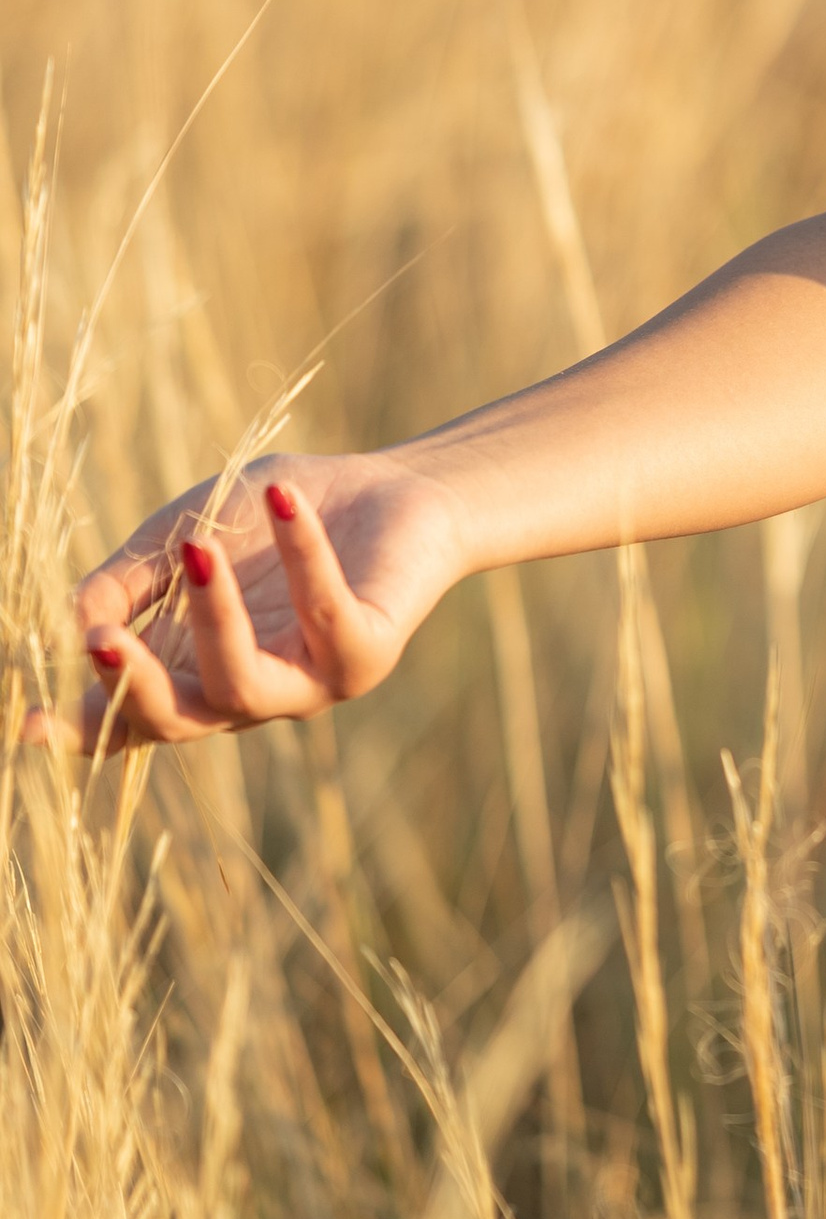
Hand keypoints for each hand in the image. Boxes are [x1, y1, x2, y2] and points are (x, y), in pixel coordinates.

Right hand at [35, 449, 469, 754]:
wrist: (397, 490)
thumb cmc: (281, 514)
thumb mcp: (191, 529)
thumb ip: (133, 575)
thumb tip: (74, 618)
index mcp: (193, 669)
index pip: (126, 717)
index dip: (77, 728)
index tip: (26, 722)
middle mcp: (246, 691)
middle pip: (176, 722)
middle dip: (133, 687)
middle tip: (97, 640)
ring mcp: (308, 684)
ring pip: (244, 686)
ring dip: (214, 620)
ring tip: (196, 551)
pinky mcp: (367, 654)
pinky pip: (327, 614)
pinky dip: (304, 555)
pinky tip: (284, 499)